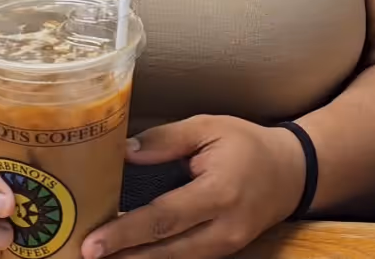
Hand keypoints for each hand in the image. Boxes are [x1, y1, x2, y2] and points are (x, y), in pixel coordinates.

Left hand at [82, 115, 305, 258]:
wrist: (291, 172)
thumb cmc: (247, 143)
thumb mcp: (207, 127)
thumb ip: (165, 140)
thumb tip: (124, 152)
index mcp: (218, 193)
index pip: (163, 218)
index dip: (125, 232)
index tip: (93, 242)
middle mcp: (222, 229)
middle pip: (165, 252)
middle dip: (123, 256)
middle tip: (84, 254)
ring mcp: (225, 247)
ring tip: (103, 255)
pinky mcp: (223, 252)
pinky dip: (156, 257)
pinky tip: (132, 253)